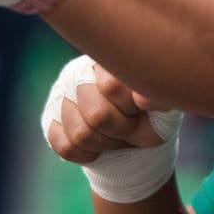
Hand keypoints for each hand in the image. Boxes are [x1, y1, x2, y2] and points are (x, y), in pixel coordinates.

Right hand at [42, 56, 182, 202]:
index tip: (142, 108)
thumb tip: (142, 98)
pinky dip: (87, 154)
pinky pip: (64, 146)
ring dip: (106, 143)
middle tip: (131, 125)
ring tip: (117, 134)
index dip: (132, 108)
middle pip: (97, 116)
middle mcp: (81, 71)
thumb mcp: (164, 106)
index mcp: (110, 59)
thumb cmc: (152, 116)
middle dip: (122, 130)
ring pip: (80, 135)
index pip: (112, 87)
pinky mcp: (50, 119)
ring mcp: (61, 94)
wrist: (135, 141)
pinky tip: (98, 145)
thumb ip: (157, 96)